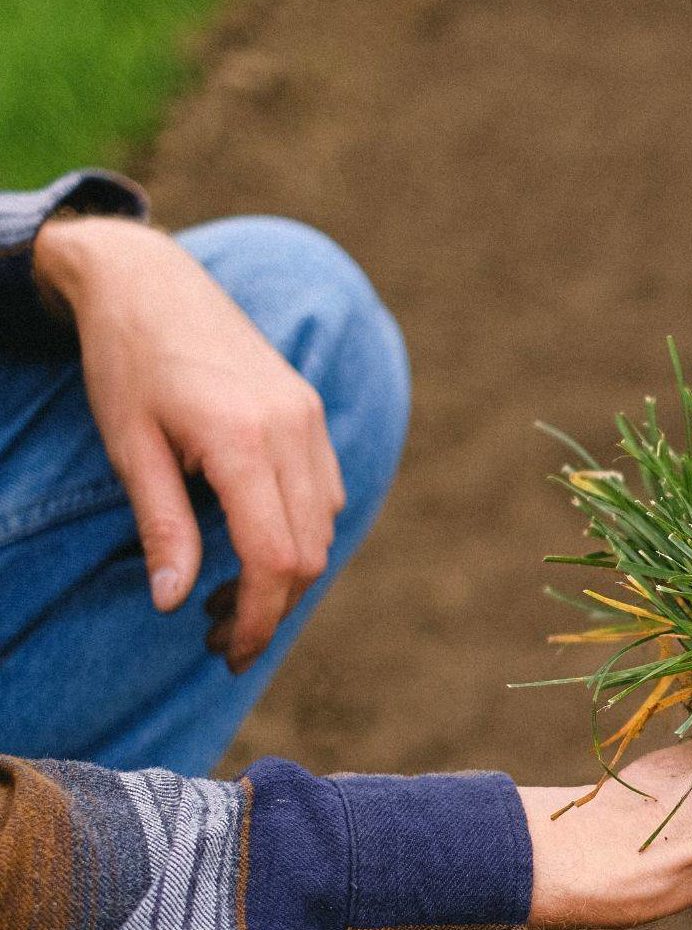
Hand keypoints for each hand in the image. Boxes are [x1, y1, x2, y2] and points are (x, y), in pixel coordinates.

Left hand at [33, 216, 343, 672]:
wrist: (151, 280)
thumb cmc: (127, 360)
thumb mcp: (130, 447)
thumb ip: (162, 527)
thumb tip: (173, 603)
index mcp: (243, 439)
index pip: (273, 558)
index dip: (256, 616)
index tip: (226, 650)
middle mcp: (292, 430)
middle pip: (307, 554)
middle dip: (269, 608)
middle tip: (219, 639)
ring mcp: (309, 420)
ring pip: (323, 530)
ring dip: (284, 578)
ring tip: (225, 599)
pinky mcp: (310, 415)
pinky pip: (325, 497)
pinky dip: (298, 537)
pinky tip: (252, 547)